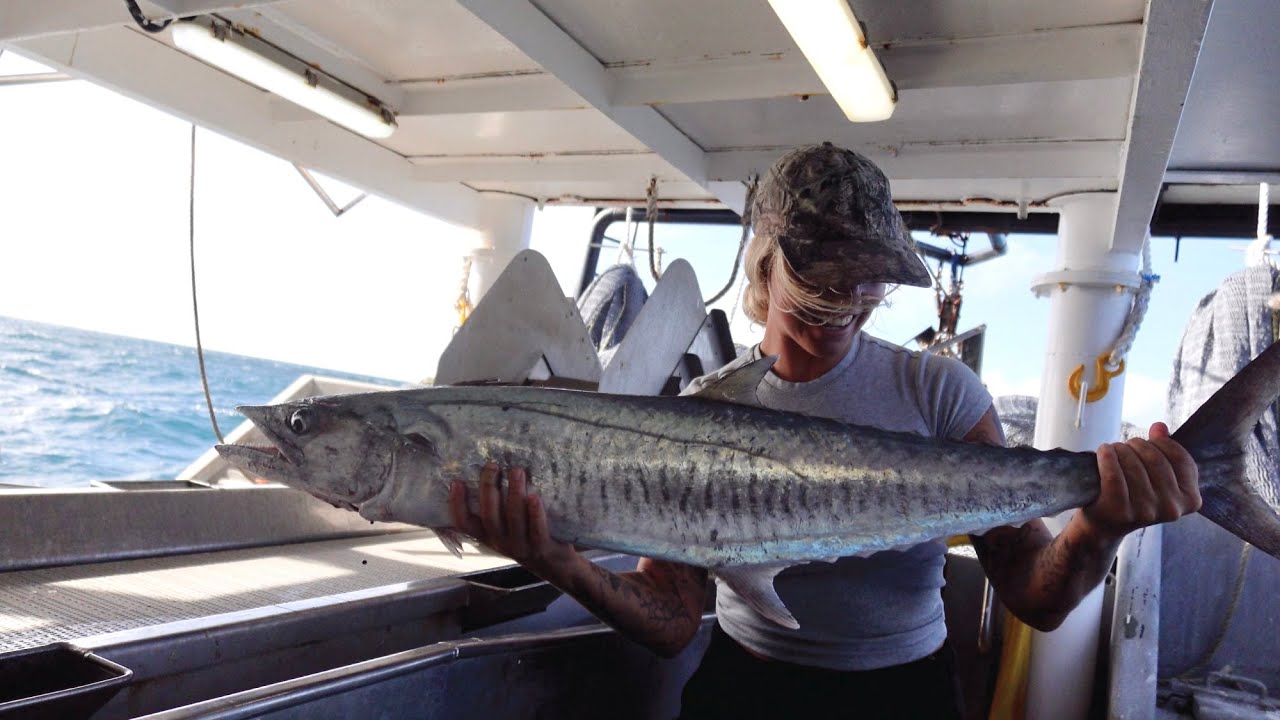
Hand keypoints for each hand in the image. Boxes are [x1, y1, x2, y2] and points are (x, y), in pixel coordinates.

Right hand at [449, 463, 578, 576]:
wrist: (556, 567)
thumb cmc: (529, 538)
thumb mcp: (508, 529)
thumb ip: (499, 508)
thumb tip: (492, 472)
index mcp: (489, 537)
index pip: (465, 524)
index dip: (457, 504)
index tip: (456, 481)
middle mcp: (501, 543)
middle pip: (489, 517)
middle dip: (489, 489)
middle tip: (493, 466)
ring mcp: (521, 547)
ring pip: (513, 520)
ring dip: (514, 494)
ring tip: (517, 471)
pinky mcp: (542, 549)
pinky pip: (537, 530)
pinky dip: (535, 514)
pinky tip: (535, 497)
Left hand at [1082, 422, 1201, 542]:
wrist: (1106, 523)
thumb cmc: (1134, 494)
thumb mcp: (1155, 475)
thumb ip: (1162, 450)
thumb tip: (1159, 426)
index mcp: (1190, 499)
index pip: (1181, 458)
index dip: (1161, 443)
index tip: (1147, 443)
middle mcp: (1172, 508)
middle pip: (1155, 458)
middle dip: (1137, 445)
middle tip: (1125, 446)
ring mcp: (1147, 512)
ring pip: (1133, 465)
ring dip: (1120, 450)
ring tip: (1113, 451)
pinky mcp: (1121, 512)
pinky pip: (1114, 475)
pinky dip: (1107, 458)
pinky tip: (1103, 452)